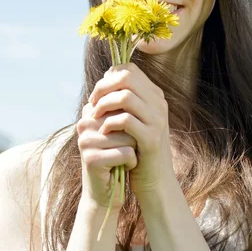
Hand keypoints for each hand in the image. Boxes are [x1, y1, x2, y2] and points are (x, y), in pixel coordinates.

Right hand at [77, 101, 137, 211]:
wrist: (105, 192)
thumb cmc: (117, 156)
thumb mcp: (119, 129)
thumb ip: (122, 107)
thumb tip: (134, 87)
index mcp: (90, 112)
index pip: (122, 105)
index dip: (131, 121)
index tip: (125, 135)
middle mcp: (84, 123)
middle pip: (125, 119)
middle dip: (133, 135)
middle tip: (125, 148)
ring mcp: (86, 140)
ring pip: (127, 137)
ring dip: (133, 149)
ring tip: (122, 158)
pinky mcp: (91, 158)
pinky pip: (125, 153)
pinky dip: (131, 162)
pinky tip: (123, 167)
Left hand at [89, 62, 174, 196]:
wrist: (155, 180)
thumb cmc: (138, 147)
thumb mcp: (134, 118)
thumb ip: (124, 98)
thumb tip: (105, 77)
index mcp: (154, 95)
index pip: (129, 70)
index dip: (109, 77)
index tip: (97, 93)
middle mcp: (159, 103)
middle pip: (126, 78)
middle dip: (103, 87)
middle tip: (92, 103)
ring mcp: (157, 120)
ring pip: (125, 96)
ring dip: (104, 104)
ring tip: (94, 116)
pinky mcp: (151, 138)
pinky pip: (126, 120)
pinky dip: (109, 123)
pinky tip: (103, 132)